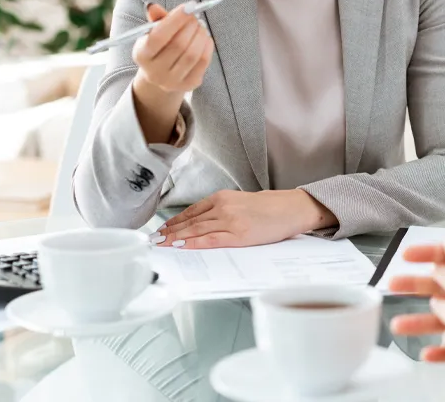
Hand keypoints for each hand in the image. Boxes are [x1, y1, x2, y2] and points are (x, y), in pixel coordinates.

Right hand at [133, 3, 213, 94]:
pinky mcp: (189, 85)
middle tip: (196, 16)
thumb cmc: (158, 47)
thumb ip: (156, 19)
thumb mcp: (152, 33)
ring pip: (192, 54)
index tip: (189, 5)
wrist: (161, 74)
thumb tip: (153, 6)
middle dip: (190, 26)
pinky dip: (207, 46)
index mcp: (141, 55)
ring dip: (200, 35)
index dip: (175, 20)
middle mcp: (154, 72)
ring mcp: (172, 81)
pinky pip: (203, 63)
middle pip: (178, 45)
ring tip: (201, 26)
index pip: (158, 36)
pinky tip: (205, 38)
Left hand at [154, 189, 337, 248]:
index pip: (191, 211)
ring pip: (195, 231)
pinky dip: (192, 244)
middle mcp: (222, 207)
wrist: (291, 208)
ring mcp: (229, 220)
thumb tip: (204, 225)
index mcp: (223, 197)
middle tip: (153, 241)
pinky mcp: (238, 234)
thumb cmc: (270, 208)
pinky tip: (180, 248)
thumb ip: (223, 211)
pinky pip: (209, 240)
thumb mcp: (242, 203)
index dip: (174, 222)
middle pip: (190, 221)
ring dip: (175, 239)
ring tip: (161, 246)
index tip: (161, 230)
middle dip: (169, 232)